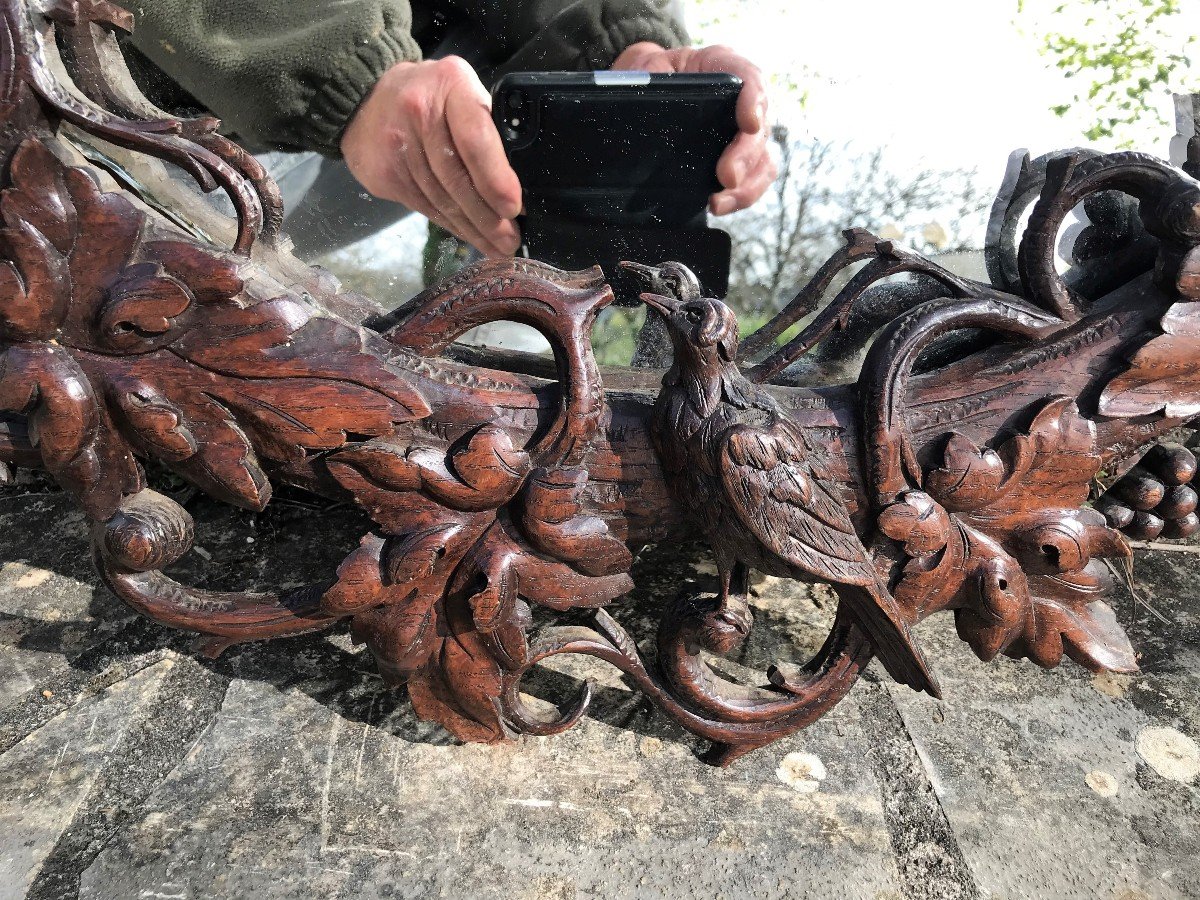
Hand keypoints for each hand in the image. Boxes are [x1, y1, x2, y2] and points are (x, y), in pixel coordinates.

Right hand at [341, 57, 521, 256]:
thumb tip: (519, 188)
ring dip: (472, 229)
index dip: (495, 179)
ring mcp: (397, 145)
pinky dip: (451, 225)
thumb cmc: (433, 98)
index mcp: (451, 85)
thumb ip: (488, 128)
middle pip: (458, 178)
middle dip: (489, 218)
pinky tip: (469, 236)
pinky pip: (425, 207)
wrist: (366, 100)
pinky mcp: (384, 174)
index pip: (475, 140)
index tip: (513, 208)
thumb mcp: (464, 93)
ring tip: (496, 247)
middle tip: (510, 242)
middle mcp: (419, 112)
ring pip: (441, 199)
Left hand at [612, 43, 775, 215]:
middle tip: (727, 177)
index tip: (748, 123)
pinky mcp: (741, 157)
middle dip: (746, 156)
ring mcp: (745, 132)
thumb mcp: (651, 66)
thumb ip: (649, 75)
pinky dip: (740, 196)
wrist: (659, 85)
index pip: (751, 79)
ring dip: (747, 186)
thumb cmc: (658, 74)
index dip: (754, 101)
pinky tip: (718, 205)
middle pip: (760, 129)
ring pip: (763, 161)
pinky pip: (753, 179)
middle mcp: (744, 99)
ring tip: (719, 203)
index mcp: (725, 66)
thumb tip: (645, 97)